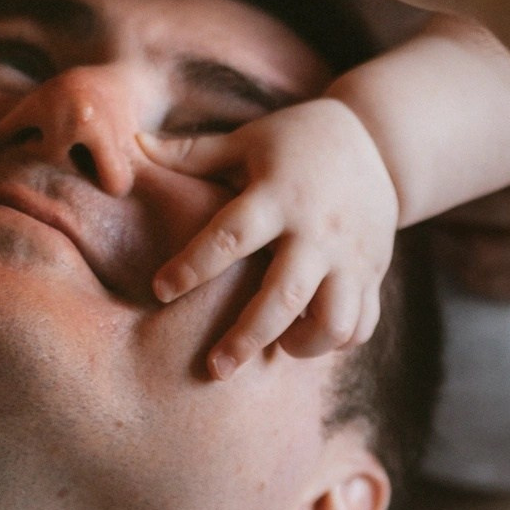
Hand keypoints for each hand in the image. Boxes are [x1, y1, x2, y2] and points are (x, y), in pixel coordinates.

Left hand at [140, 98, 398, 378]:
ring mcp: (351, 255)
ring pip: (334, 320)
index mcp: (278, 194)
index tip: (159, 290)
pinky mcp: (373, 272)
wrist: (377, 141)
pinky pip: (363, 323)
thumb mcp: (247, 140)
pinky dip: (338, 342)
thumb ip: (193, 153)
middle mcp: (316, 229)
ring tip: (276, 350)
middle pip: (284, 294)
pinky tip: (308, 339)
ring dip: (302, 345)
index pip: (230, 236)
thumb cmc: (296, 141)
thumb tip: (133, 143)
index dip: (192, 265)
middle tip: (215, 368)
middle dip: (247, 336)